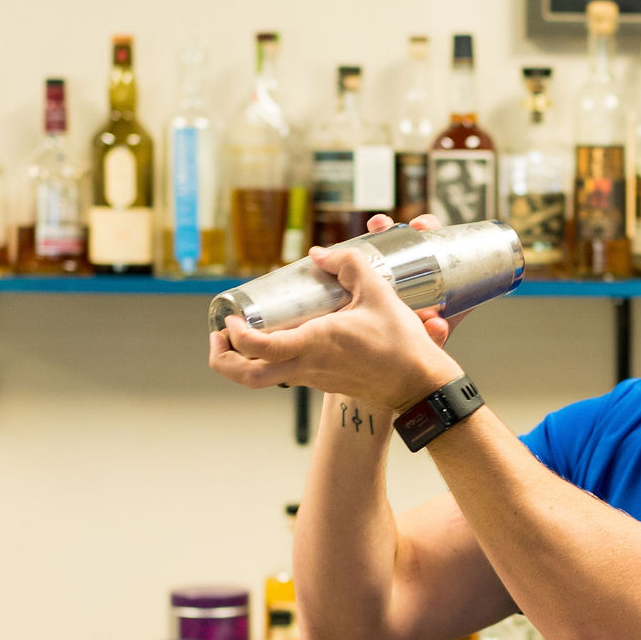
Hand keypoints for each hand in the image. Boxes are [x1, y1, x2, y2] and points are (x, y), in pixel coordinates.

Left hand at [207, 214, 464, 408]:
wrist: (419, 385)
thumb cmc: (400, 344)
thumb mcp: (379, 294)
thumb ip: (350, 265)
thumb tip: (320, 254)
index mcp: (315, 344)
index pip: (259, 347)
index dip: (236, 335)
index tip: (231, 319)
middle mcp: (307, 365)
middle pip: (247, 377)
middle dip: (223, 360)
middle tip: (220, 337)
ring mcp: (312, 377)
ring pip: (261, 380)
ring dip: (241, 362)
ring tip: (239, 337)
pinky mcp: (321, 381)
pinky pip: (283, 375)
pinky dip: (267, 360)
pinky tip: (278, 337)